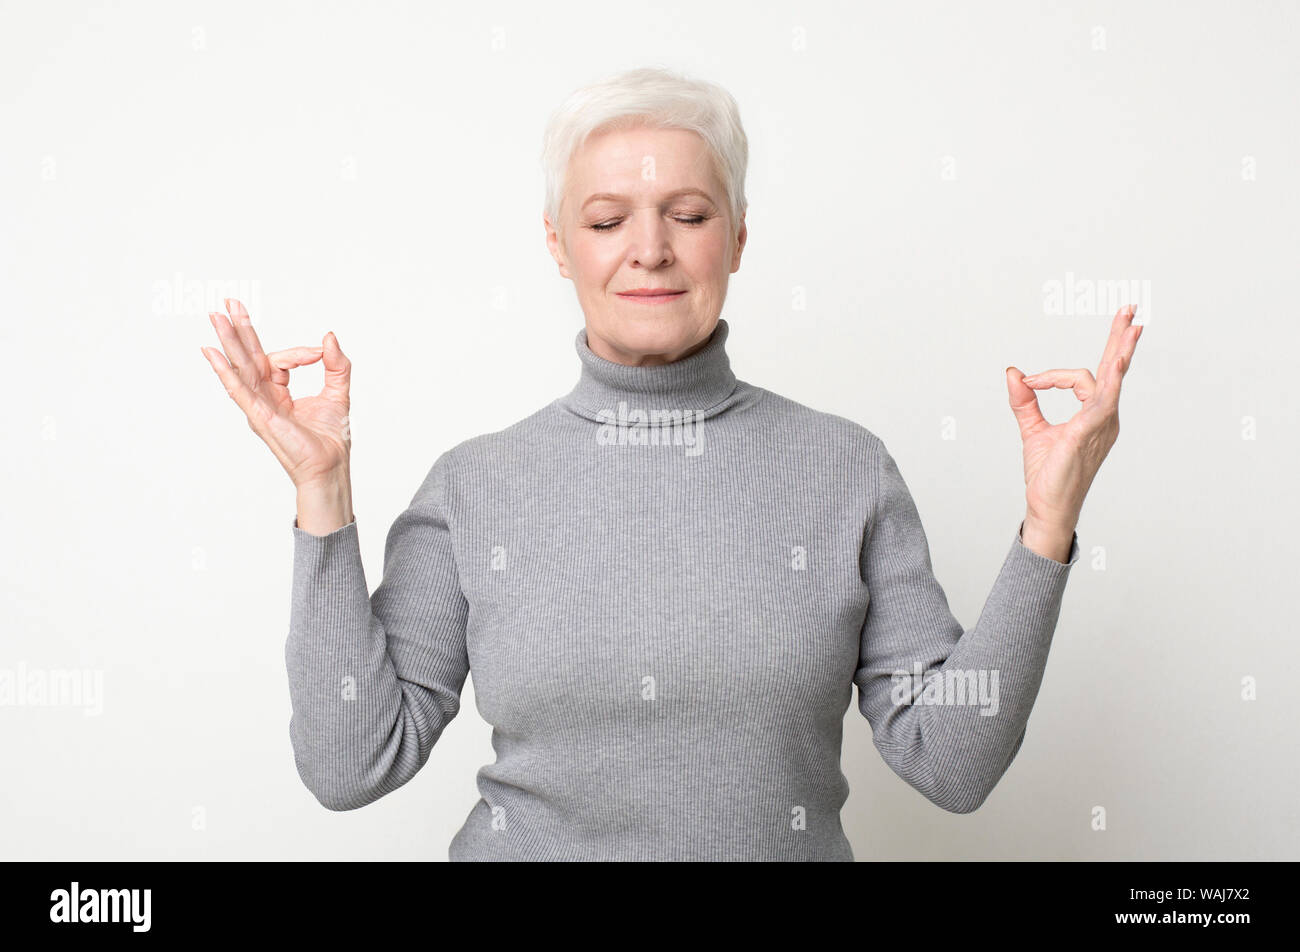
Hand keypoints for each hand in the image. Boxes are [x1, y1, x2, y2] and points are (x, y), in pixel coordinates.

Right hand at [200, 298, 352, 488]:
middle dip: (240, 329)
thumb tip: (329, 337)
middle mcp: (264, 397)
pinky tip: (212, 354)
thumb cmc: (331, 439)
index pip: (279, 360)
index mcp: (279, 392)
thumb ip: (336, 365)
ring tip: (216, 316)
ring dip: (229, 341)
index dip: (299, 352)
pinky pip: (239, 390)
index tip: (319, 353)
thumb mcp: (338, 393)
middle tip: (229, 302)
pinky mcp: (260, 416)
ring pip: (241, 367)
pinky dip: (225, 372)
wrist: (331, 467)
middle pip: (249, 357)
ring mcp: (259, 406)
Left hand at [1005, 303, 1142, 539]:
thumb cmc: (1048, 475)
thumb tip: (1014, 373)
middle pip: (1114, 370)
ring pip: (1110, 378)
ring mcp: (1102, 424)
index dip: (1053, 375)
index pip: (1083, 378)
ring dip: (1120, 350)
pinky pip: (1103, 399)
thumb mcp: (1032, 430)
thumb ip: (1025, 401)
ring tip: (1131, 324)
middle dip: (1120, 338)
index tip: (1029, 382)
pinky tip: (1117, 362)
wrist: (1047, 505)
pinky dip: (1109, 379)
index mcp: (1094, 415)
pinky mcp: (1089, 431)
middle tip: (1129, 309)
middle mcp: (1105, 417)